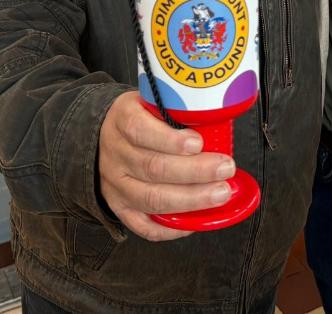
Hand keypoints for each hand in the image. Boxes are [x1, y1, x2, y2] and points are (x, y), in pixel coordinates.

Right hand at [98, 91, 235, 241]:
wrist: (105, 135)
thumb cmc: (142, 118)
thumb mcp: (152, 102)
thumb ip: (177, 111)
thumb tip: (219, 124)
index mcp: (123, 119)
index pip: (140, 130)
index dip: (170, 140)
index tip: (199, 143)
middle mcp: (116, 153)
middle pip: (153, 168)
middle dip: (195, 171)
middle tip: (225, 169)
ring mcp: (115, 184)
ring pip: (151, 198)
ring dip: (191, 199)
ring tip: (220, 194)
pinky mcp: (119, 206)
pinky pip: (142, 225)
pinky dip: (170, 229)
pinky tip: (194, 223)